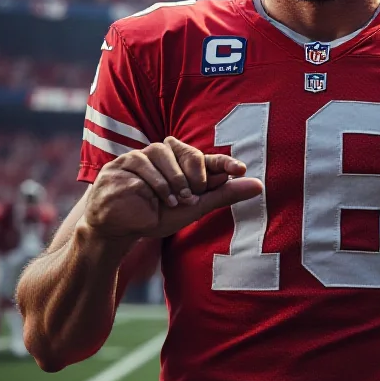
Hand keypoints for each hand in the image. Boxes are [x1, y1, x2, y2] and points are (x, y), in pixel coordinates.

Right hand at [83, 136, 262, 240]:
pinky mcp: (123, 162)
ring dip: (173, 181)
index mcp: (184, 164)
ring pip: (163, 154)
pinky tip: (156, 200)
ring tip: (175, 201)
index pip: (208, 158)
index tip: (240, 169)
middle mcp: (165, 155)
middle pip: (188, 152)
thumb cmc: (157, 215)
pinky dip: (154, 184)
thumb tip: (259, 185)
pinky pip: (143, 164)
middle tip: (194, 194)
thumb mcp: (194, 208)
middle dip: (194, 174)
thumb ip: (224, 194)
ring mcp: (142, 156)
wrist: (120, 228)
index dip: (225, 161)